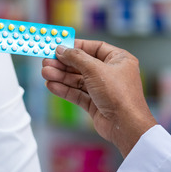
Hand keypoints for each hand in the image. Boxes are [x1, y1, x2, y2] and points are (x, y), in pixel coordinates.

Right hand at [42, 39, 156, 156]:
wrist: (125, 125)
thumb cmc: (118, 94)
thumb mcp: (95, 70)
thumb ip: (76, 58)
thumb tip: (61, 49)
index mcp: (119, 60)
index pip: (95, 48)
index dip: (76, 47)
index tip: (59, 46)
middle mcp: (111, 73)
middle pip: (83, 64)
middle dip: (64, 64)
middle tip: (46, 62)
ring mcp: (103, 89)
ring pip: (78, 80)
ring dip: (61, 76)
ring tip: (45, 73)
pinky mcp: (96, 103)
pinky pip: (77, 93)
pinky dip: (64, 89)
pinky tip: (51, 85)